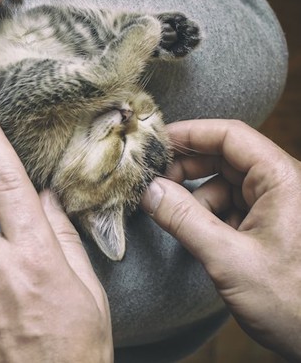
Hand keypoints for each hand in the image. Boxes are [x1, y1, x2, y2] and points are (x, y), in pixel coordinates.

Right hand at [140, 119, 300, 359]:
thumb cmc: (294, 303)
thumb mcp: (230, 260)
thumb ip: (185, 220)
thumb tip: (149, 190)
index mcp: (283, 181)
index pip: (230, 136)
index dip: (189, 133)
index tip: (154, 142)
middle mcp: (282, 186)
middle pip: (224, 157)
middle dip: (186, 169)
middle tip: (154, 184)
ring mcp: (276, 207)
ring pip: (223, 184)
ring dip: (195, 198)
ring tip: (176, 220)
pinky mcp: (269, 227)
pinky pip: (230, 207)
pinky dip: (207, 216)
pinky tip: (198, 237)